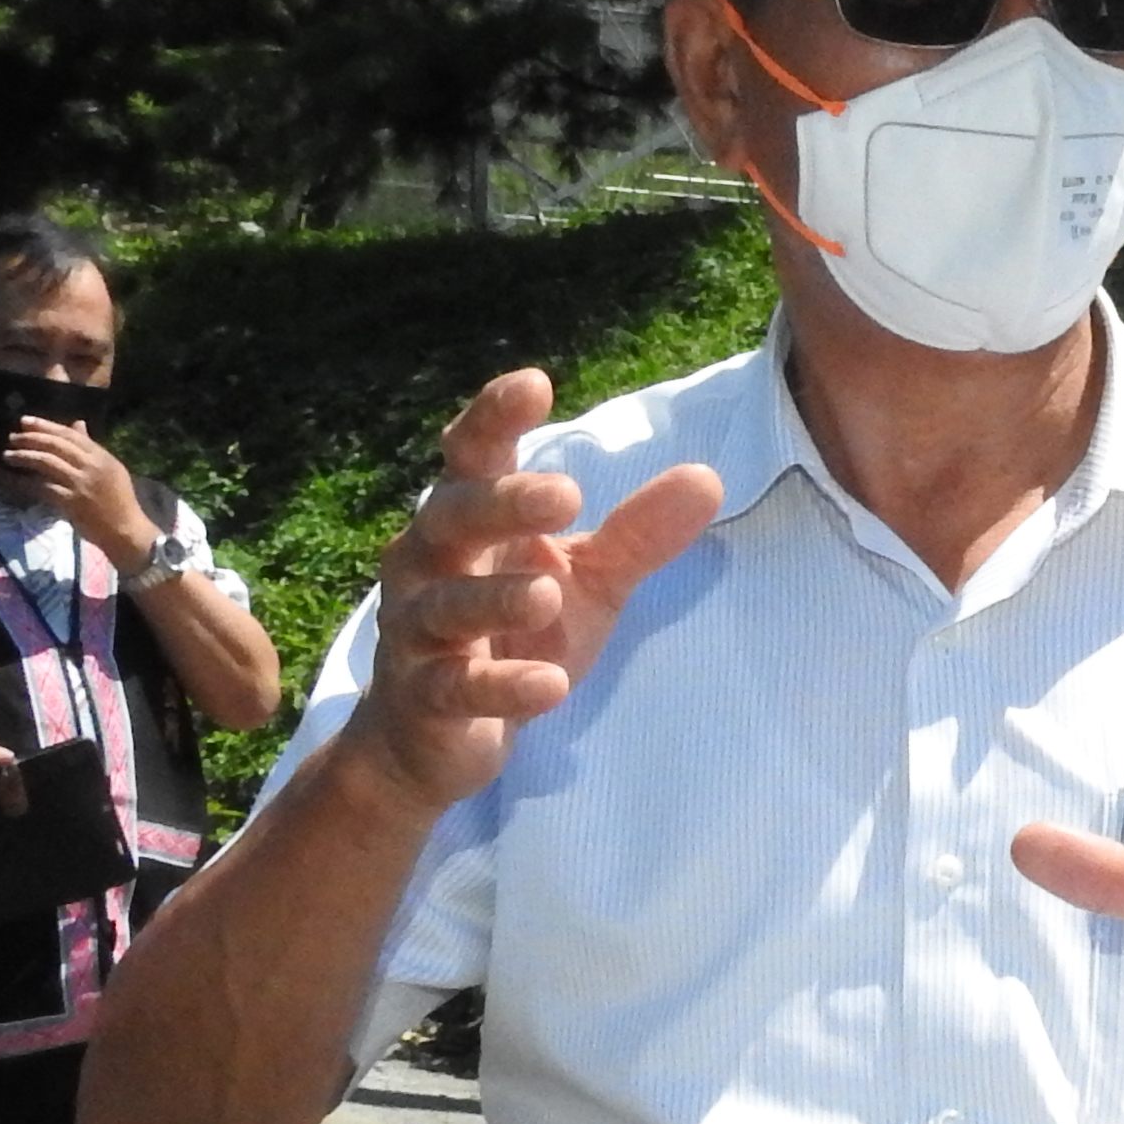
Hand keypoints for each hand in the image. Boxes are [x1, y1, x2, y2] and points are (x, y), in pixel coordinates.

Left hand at [0, 413, 156, 566]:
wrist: (126, 531)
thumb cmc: (119, 500)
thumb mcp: (110, 468)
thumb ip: (91, 447)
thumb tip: (77, 424)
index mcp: (101, 456)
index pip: (69, 434)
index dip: (45, 426)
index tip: (24, 421)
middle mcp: (91, 466)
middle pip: (56, 445)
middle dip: (30, 439)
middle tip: (12, 438)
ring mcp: (81, 484)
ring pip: (47, 463)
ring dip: (24, 457)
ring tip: (8, 455)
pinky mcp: (71, 503)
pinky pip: (44, 488)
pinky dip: (26, 482)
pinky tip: (15, 480)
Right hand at [338, 368, 721, 817]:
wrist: (432, 739)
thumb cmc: (511, 634)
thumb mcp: (584, 581)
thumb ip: (635, 534)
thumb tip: (708, 477)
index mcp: (468, 519)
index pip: (473, 454)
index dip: (494, 417)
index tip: (535, 384)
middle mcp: (427, 562)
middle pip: (452, 516)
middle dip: (501, 502)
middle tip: (567, 495)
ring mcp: (416, 632)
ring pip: (446, 607)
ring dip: (497, 599)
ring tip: (549, 592)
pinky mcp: (422, 699)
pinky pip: (455, 688)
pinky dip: (502, 686)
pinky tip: (550, 687)